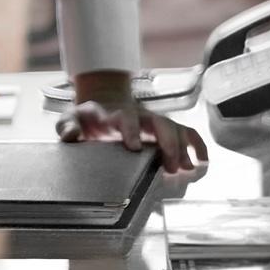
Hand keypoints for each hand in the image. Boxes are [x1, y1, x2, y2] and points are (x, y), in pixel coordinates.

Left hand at [56, 70, 208, 173]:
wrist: (104, 100)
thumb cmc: (88, 116)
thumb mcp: (71, 118)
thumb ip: (67, 126)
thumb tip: (70, 136)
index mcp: (115, 114)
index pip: (125, 118)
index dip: (131, 130)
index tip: (135, 147)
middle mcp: (139, 116)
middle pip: (159, 123)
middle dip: (167, 142)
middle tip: (171, 165)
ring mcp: (153, 121)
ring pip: (174, 128)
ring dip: (182, 147)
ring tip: (186, 169)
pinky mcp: (163, 128)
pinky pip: (185, 132)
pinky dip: (197, 144)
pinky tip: (202, 161)